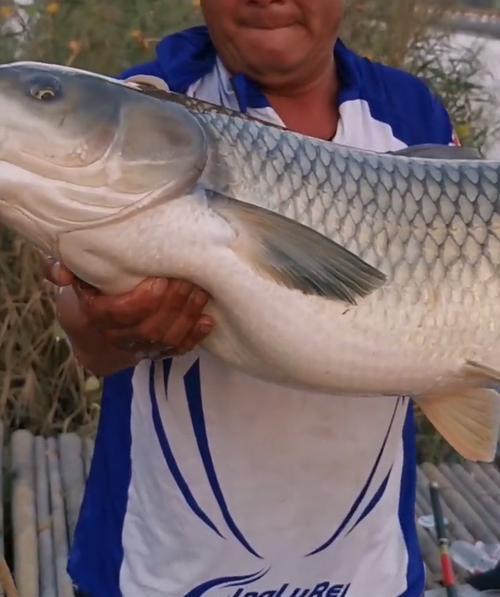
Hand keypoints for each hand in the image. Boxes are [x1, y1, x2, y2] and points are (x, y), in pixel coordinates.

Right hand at [43, 256, 213, 367]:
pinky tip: (207, 321)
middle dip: (173, 305)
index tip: (160, 281)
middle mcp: (119, 336)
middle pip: (149, 327)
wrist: (95, 326)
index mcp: (97, 316)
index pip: (120, 314)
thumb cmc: (88, 290)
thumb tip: (61, 272)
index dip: (142, 302)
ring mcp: (141, 347)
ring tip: (201, 293)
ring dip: (187, 317)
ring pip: (167, 339)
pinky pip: (178, 349)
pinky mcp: (158, 351)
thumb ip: (60, 268)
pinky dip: (195, 337)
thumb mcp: (73, 276)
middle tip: (189, 280)